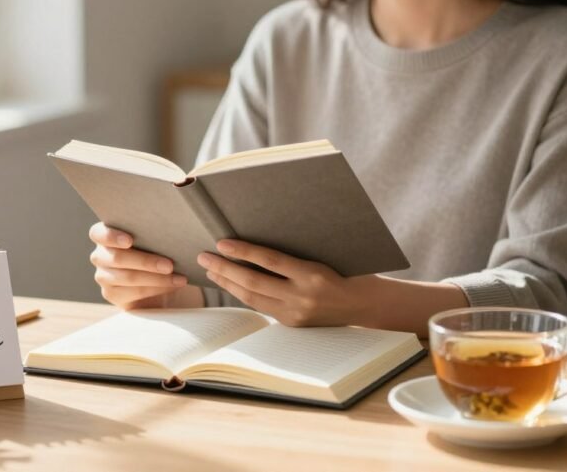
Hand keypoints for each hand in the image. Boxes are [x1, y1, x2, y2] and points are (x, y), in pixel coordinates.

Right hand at [88, 222, 202, 309]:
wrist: (159, 276)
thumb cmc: (158, 249)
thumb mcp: (157, 238)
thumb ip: (159, 231)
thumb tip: (179, 235)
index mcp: (105, 235)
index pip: (98, 233)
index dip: (111, 236)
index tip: (129, 240)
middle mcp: (100, 255)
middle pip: (117, 258)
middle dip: (146, 261)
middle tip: (170, 265)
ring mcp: (104, 276)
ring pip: (128, 277)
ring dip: (157, 278)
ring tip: (178, 278)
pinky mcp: (112, 294)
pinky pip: (134, 292)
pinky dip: (156, 289)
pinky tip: (172, 285)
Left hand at [197, 239, 358, 326]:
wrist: (362, 303)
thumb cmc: (343, 271)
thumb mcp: (320, 258)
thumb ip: (290, 257)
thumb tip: (252, 246)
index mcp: (313, 274)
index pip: (270, 260)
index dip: (243, 251)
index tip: (221, 243)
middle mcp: (303, 296)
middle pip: (254, 281)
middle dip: (225, 269)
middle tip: (204, 256)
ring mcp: (296, 313)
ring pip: (252, 297)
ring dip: (227, 283)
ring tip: (210, 269)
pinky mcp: (292, 324)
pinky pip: (261, 306)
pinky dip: (242, 294)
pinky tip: (229, 284)